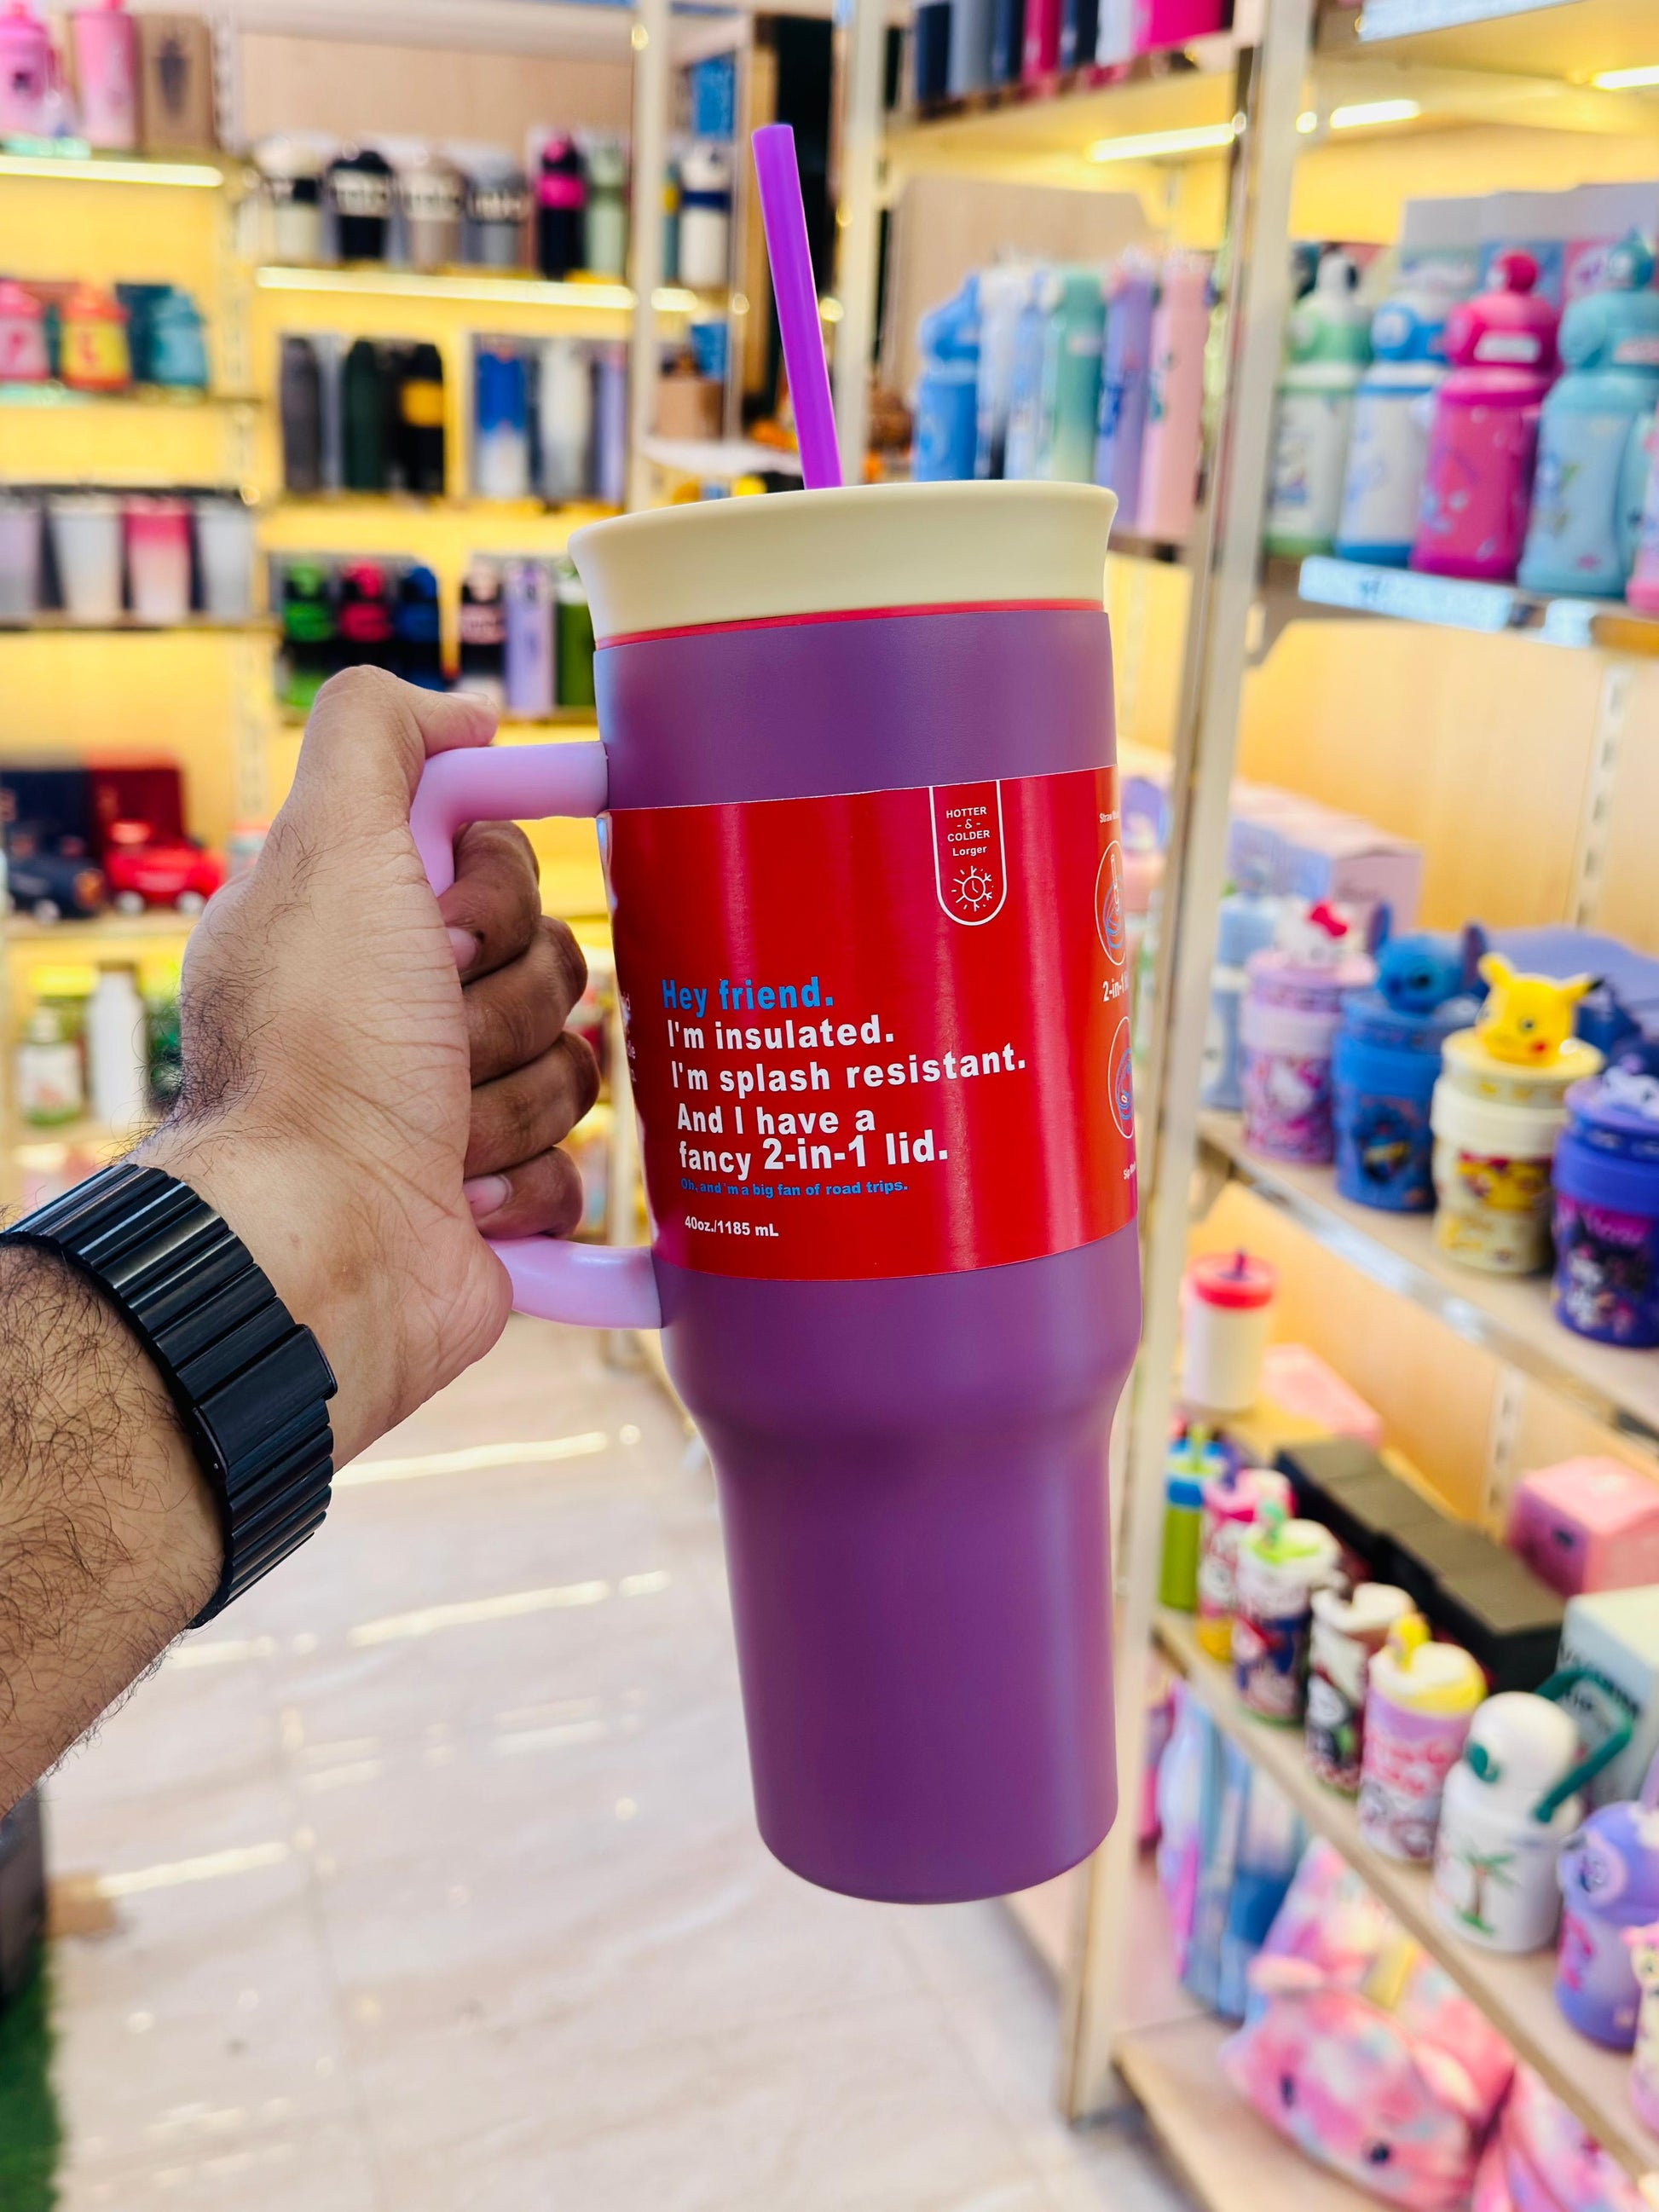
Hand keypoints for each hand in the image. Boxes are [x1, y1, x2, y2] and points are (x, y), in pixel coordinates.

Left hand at [139, 669, 599, 1466]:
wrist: (322, 1243)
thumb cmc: (321, 1054)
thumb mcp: (329, 849)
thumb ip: (379, 735)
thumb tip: (468, 714)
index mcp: (364, 931)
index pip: (501, 867)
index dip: (496, 893)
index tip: (449, 928)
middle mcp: (403, 1017)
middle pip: (557, 963)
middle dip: (506, 1006)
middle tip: (432, 1038)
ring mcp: (453, 1114)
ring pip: (578, 1065)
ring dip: (515, 1101)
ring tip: (437, 1135)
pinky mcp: (497, 1203)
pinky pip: (582, 1170)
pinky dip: (527, 1184)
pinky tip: (461, 1197)